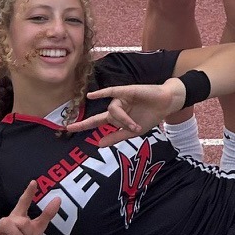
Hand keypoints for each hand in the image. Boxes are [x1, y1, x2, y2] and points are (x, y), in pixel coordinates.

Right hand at [0, 181, 61, 234]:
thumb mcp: (38, 229)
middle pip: (21, 219)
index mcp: (20, 216)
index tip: (34, 182)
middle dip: (28, 231)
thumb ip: (47, 214)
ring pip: (9, 224)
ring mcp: (0, 228)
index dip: (29, 193)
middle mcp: (10, 220)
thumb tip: (58, 199)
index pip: (24, 202)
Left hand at [65, 80, 183, 139]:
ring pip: (114, 110)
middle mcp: (116, 107)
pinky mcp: (127, 91)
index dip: (83, 125)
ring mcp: (120, 99)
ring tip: (136, 125)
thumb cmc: (150, 117)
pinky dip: (102, 93)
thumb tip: (98, 144)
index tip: (68, 130)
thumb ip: (116, 137)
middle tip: (70, 128)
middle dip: (85, 123)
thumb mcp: (132, 132)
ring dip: (124, 120)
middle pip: (104, 118)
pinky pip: (112, 91)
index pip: (96, 122)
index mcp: (117, 118)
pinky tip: (91, 96)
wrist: (166, 105)